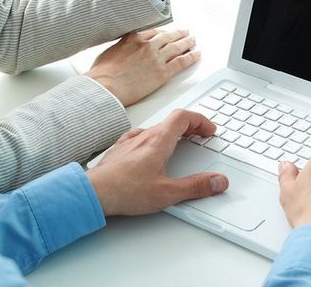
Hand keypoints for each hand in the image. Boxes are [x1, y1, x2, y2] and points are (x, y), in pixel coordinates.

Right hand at [86, 29, 199, 105]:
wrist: (106, 86)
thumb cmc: (102, 74)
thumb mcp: (109, 52)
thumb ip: (121, 48)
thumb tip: (123, 51)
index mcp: (133, 39)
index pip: (154, 32)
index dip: (163, 33)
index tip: (168, 33)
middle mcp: (147, 46)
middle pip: (168, 37)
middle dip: (178, 35)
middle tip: (185, 33)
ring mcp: (157, 58)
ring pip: (177, 47)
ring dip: (188, 43)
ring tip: (193, 41)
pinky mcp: (163, 72)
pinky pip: (182, 62)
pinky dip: (191, 57)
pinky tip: (197, 54)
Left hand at [87, 110, 227, 216]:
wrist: (93, 193)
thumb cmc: (124, 190)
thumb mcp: (168, 193)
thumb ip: (196, 186)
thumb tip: (218, 181)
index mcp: (159, 140)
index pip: (184, 117)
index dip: (200, 120)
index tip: (209, 130)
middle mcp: (144, 136)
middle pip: (171, 120)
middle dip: (190, 126)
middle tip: (200, 135)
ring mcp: (130, 141)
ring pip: (156, 128)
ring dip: (172, 132)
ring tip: (179, 142)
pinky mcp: (119, 150)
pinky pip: (140, 136)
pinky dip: (154, 139)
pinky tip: (150, 150)